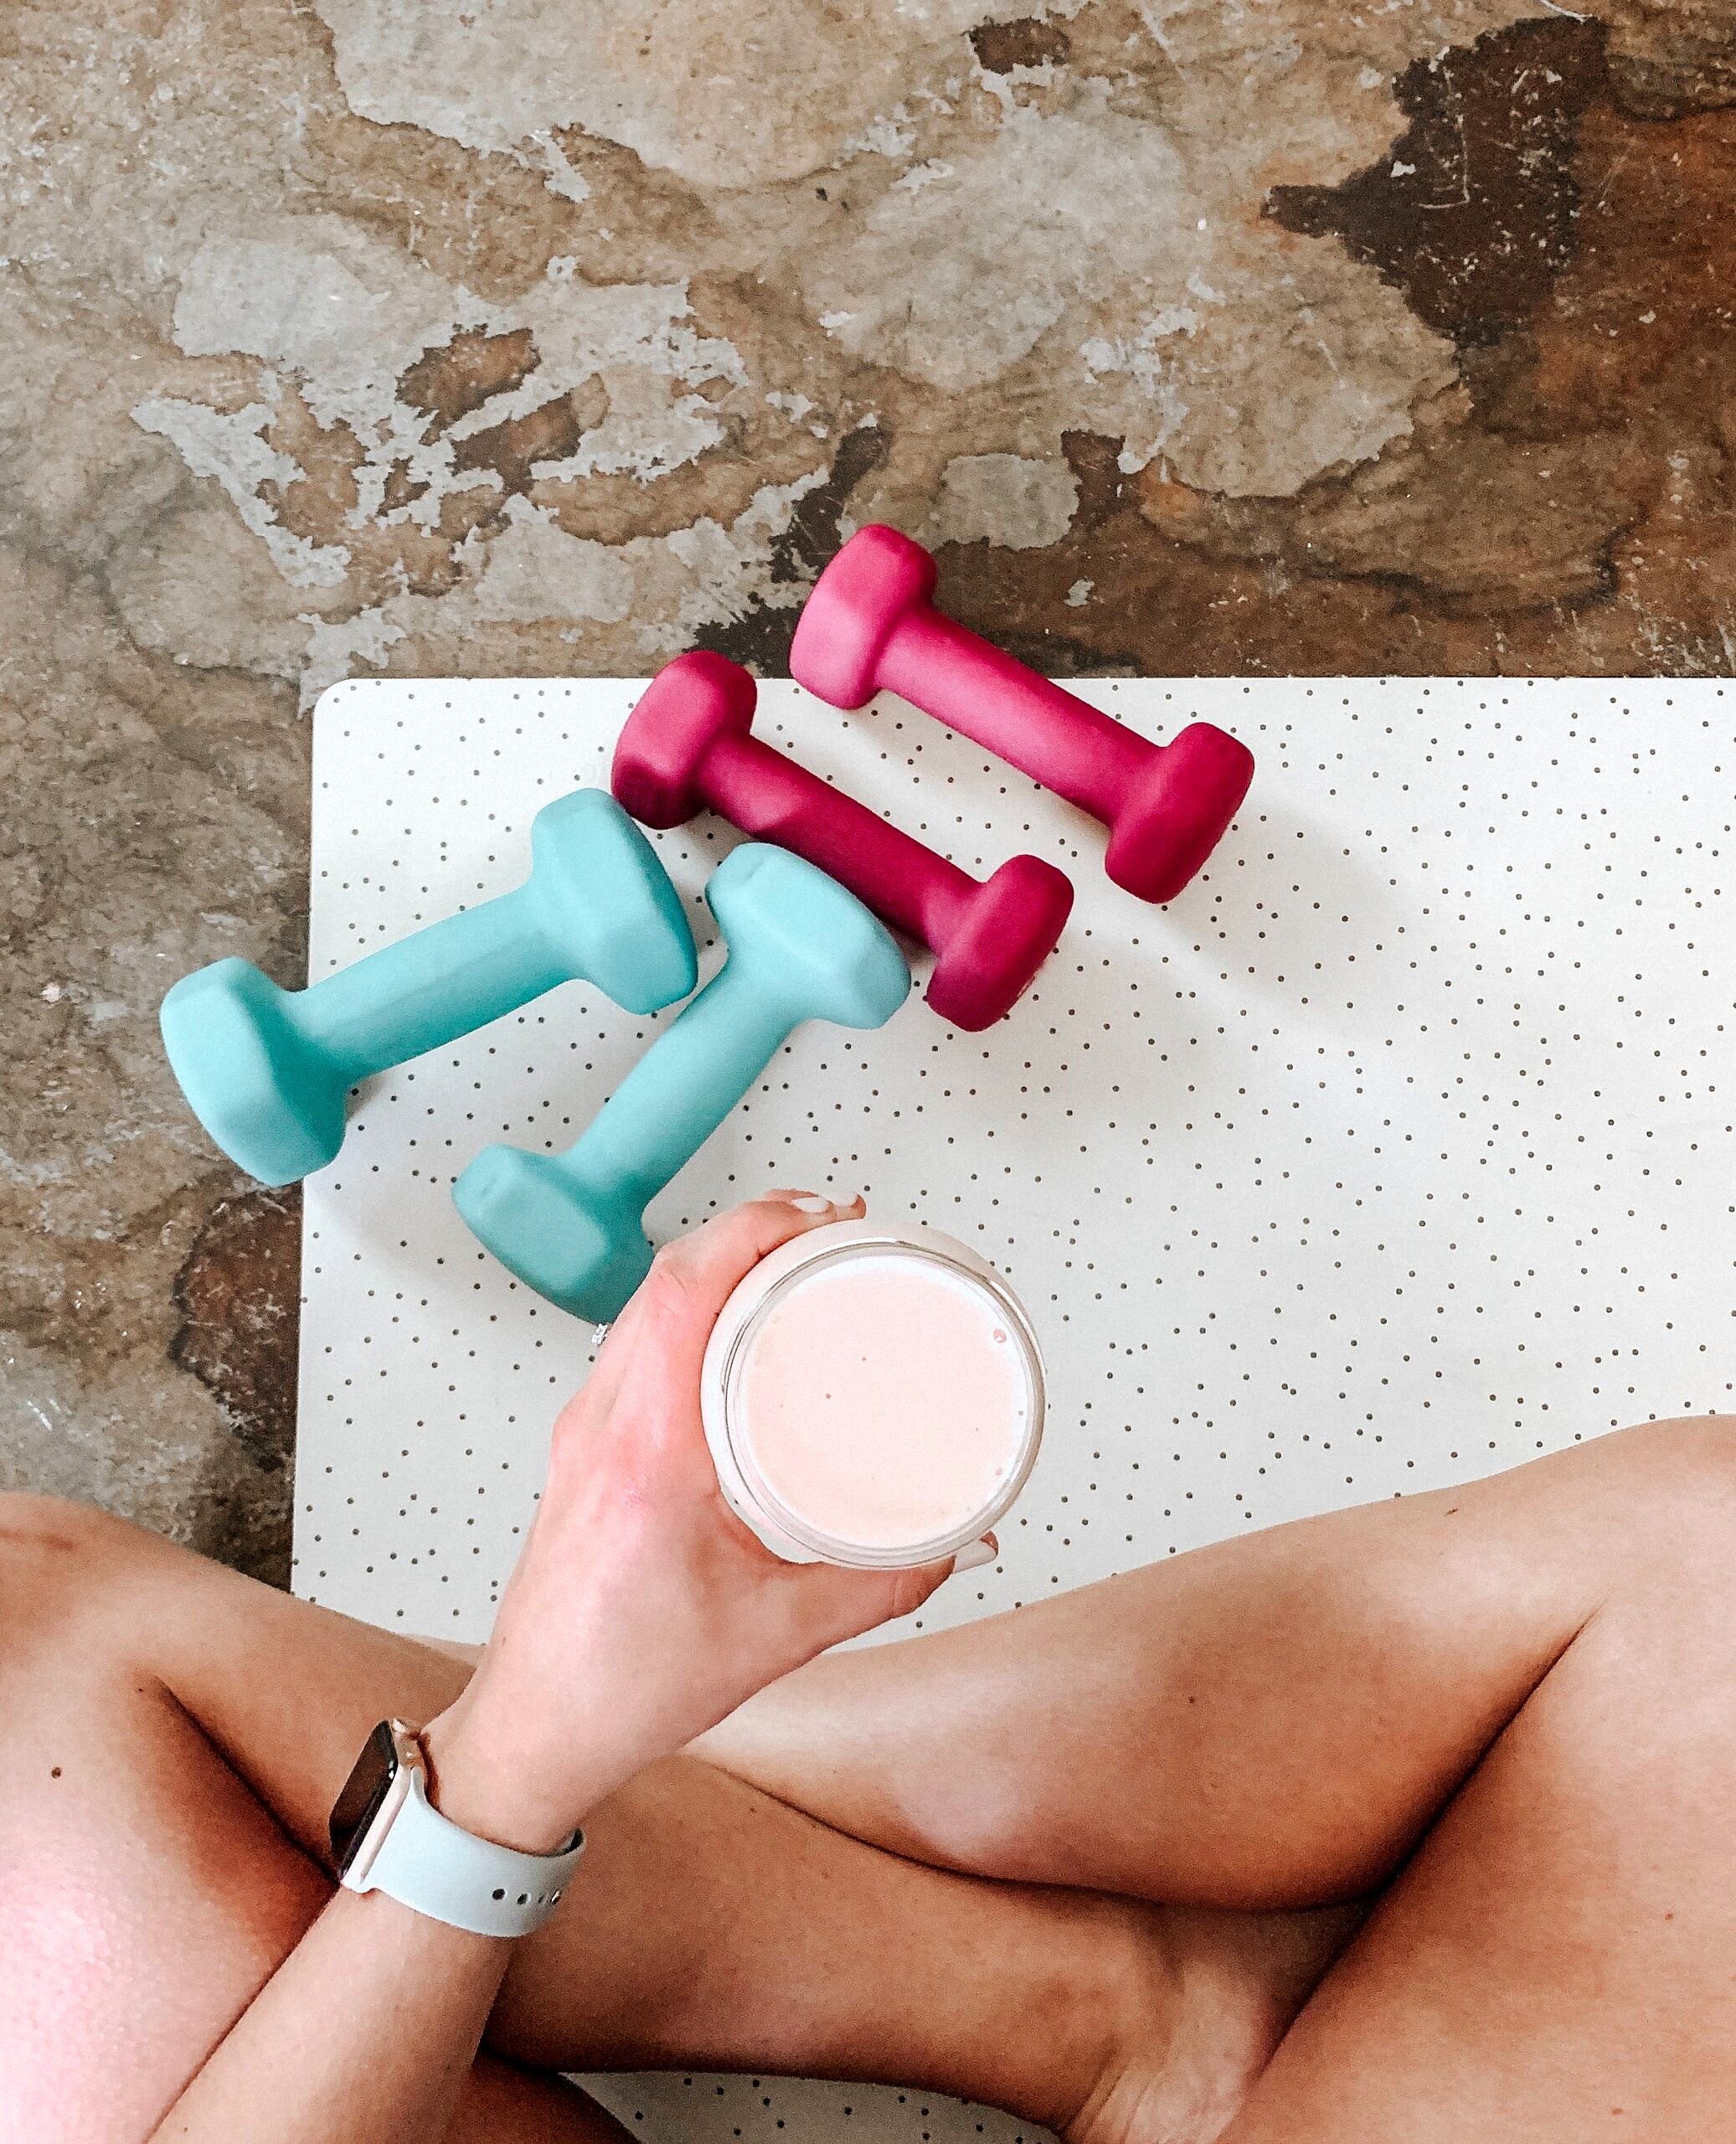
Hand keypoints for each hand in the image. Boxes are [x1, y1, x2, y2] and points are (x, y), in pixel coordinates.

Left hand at [422, 1193, 963, 1849]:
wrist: (537, 1727)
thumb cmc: (623, 1688)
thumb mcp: (779, 1637)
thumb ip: (881, 1586)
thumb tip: (957, 1542)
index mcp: (644, 1456)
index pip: (683, 1293)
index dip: (753, 1230)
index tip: (820, 1218)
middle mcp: (602, 1425)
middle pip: (665, 1277)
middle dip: (751, 1229)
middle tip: (828, 1227)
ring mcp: (584, 1429)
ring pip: (642, 1302)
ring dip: (716, 1261)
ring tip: (790, 1255)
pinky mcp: (583, 1444)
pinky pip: (633, 1339)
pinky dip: (688, 1305)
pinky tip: (733, 1319)